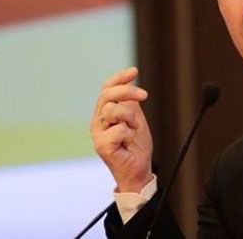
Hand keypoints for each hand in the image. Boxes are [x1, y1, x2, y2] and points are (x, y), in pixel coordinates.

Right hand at [91, 67, 152, 192]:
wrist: (138, 171)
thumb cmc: (136, 146)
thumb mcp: (135, 118)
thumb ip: (129, 102)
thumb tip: (131, 79)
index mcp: (104, 112)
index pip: (107, 88)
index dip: (119, 78)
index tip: (134, 71)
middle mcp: (98, 121)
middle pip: (107, 94)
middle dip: (127, 91)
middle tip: (144, 95)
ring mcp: (98, 133)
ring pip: (113, 109)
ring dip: (131, 119)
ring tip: (133, 131)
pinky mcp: (102, 146)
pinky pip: (119, 130)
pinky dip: (129, 135)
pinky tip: (128, 144)